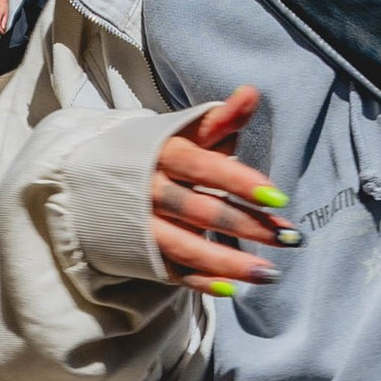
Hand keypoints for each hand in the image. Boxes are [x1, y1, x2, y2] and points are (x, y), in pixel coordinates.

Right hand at [150, 85, 296, 288]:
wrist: (93, 179)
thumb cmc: (156, 153)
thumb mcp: (185, 131)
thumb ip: (222, 118)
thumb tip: (251, 92)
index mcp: (162, 154)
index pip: (203, 168)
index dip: (239, 182)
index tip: (277, 197)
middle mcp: (149, 191)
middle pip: (201, 211)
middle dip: (246, 225)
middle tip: (287, 238)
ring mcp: (143, 226)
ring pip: (187, 247)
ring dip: (228, 262)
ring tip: (268, 272)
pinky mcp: (142, 253)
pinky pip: (173, 271)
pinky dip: (201, 282)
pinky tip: (233, 288)